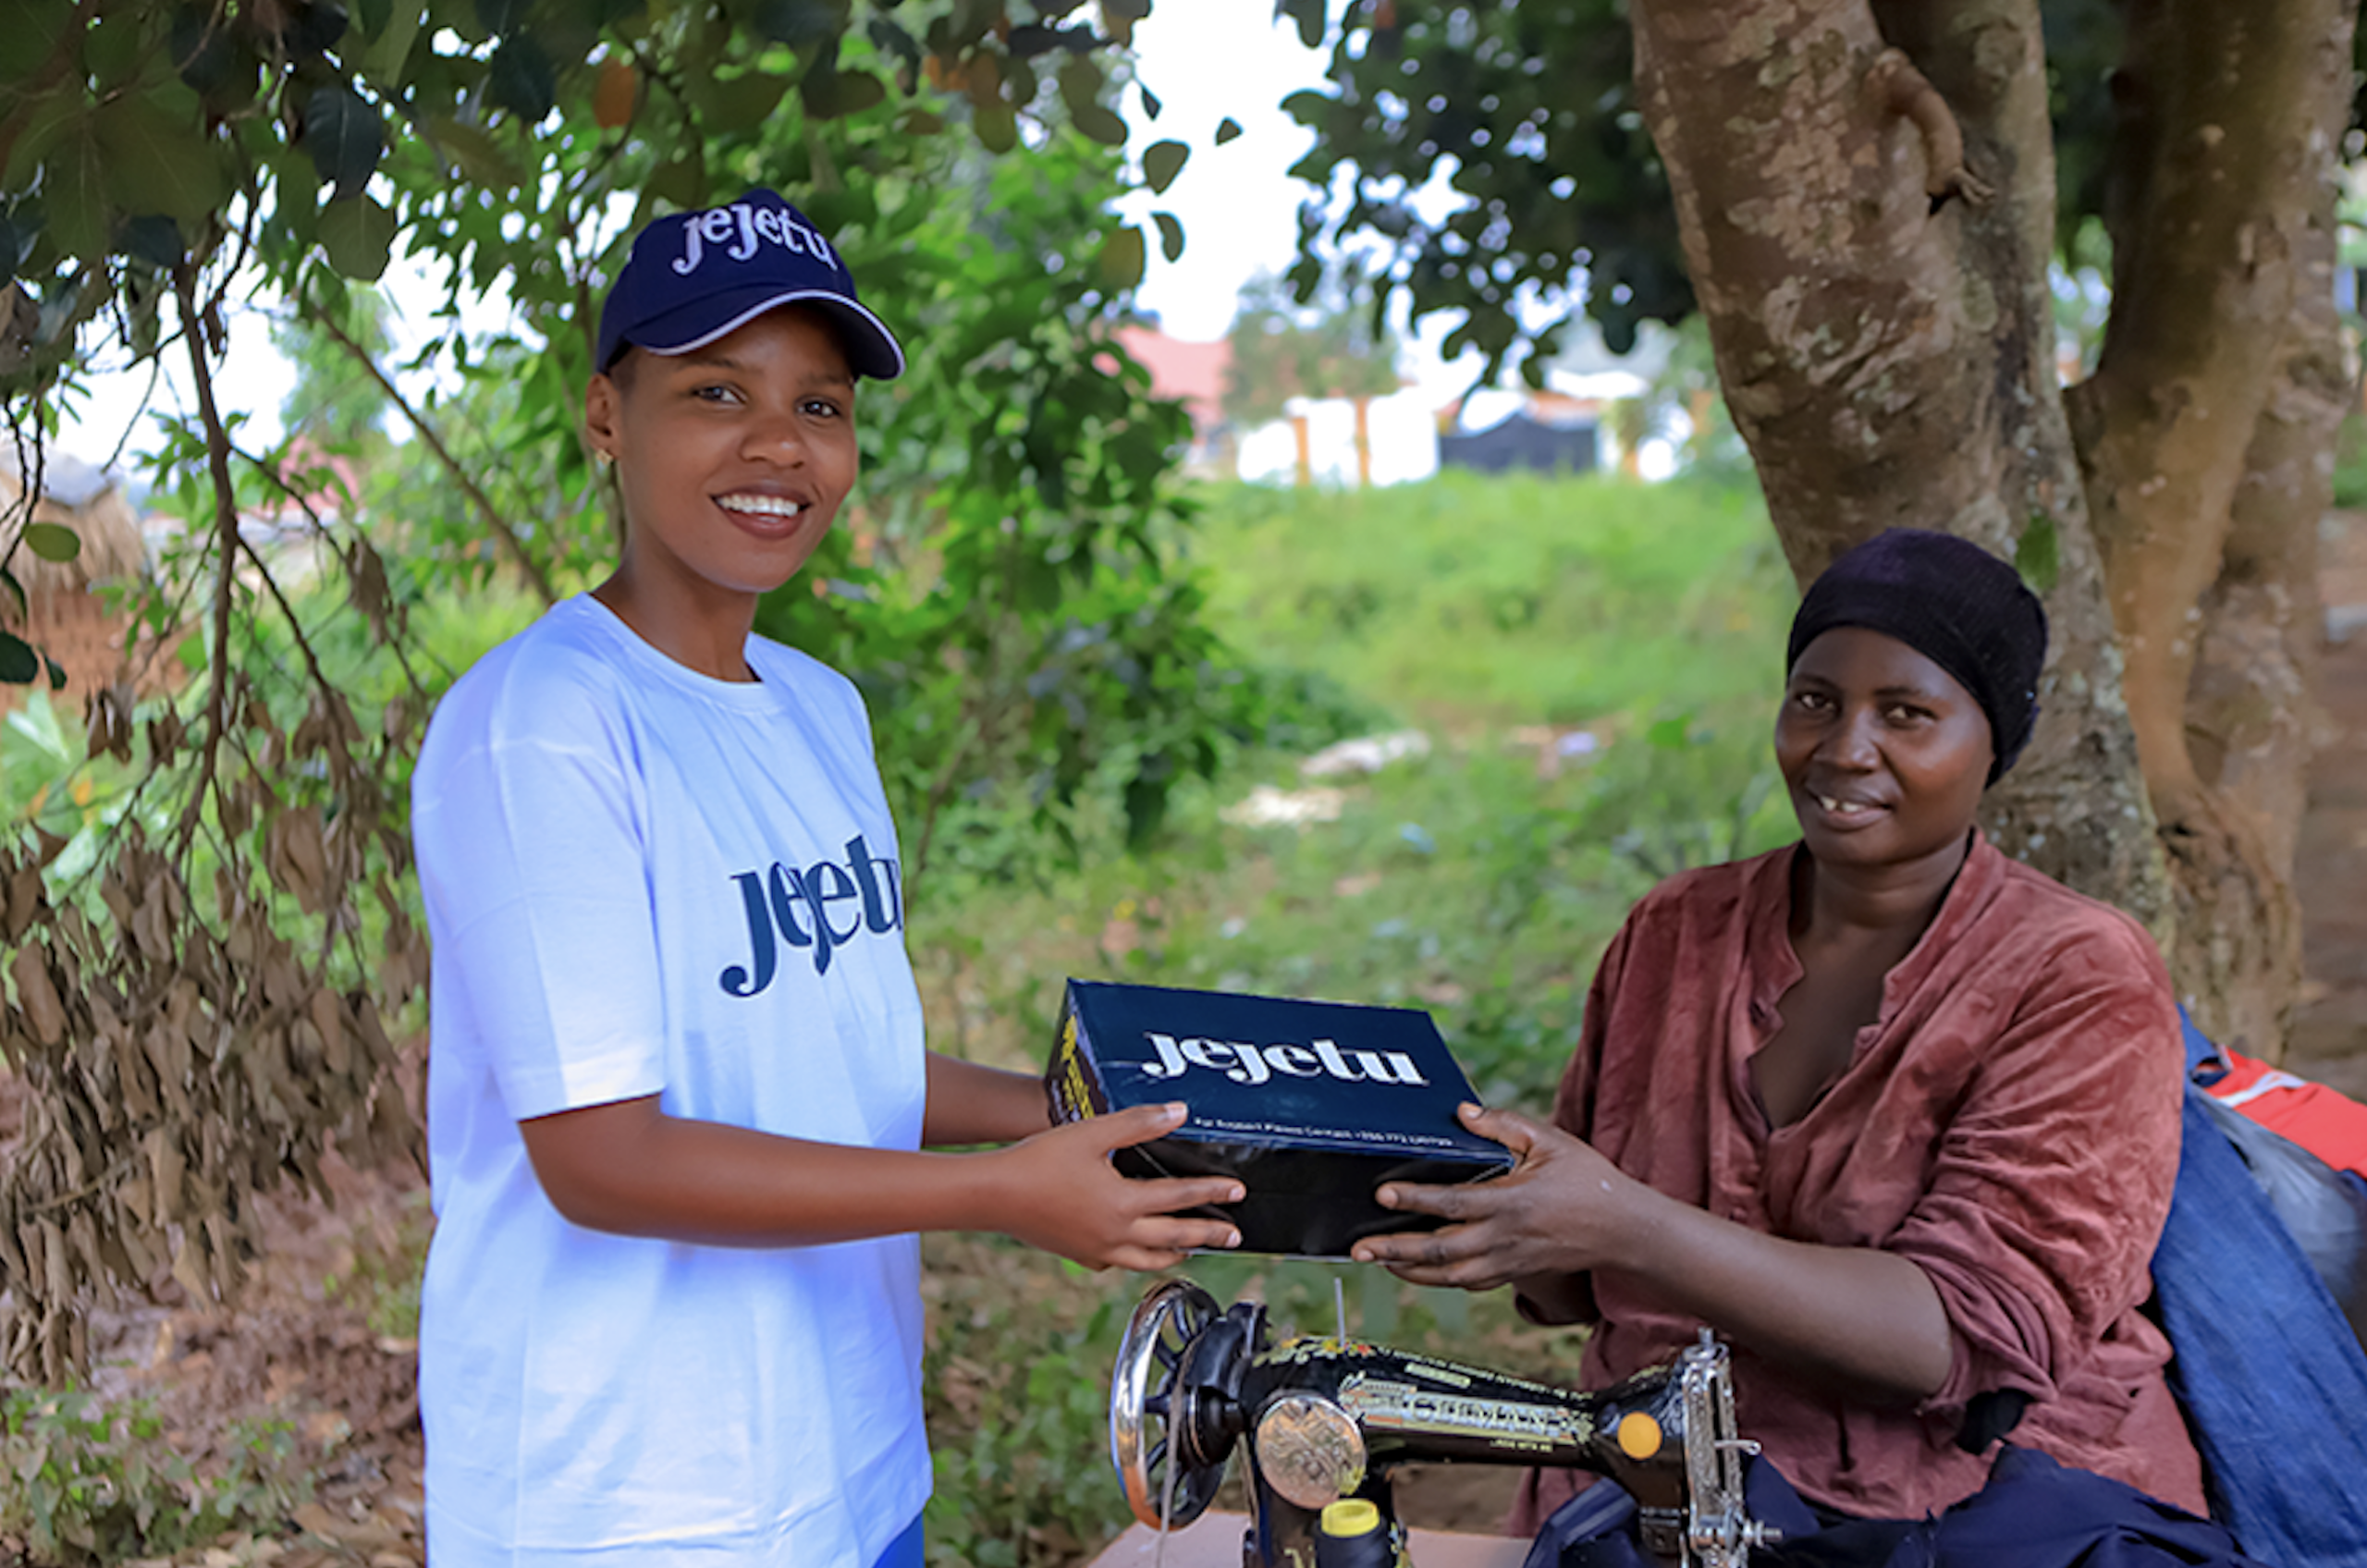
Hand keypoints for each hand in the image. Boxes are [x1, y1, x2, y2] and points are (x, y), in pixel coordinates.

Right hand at [987, 1103, 1244, 1271]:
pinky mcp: (1080, 1256)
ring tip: (1192, 1249)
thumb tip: (1179, 1112)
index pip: (1181, 1198)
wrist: (994, 1195)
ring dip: (1176, 1253)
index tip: (1238, 1191)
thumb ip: (1139, 1123)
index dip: (1213, 1192)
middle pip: (1175, 1238)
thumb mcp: (1092, 1132)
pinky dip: (1138, 1260)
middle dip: (1209, 1236)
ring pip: (1149, 1260)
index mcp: (1123, 1203)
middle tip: (1234, 1236)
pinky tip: (1136, 1252)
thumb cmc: (1039, 1161)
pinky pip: (1118, 1264)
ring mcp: (1098, 1251)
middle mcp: (1116, 1234)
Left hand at [1349, 1104, 1641, 1290]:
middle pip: (1440, 1250)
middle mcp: (1504, 1238)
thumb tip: (1464, 1112)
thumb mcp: (1550, 1141)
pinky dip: (1438, 1281)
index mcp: (1511, 1202)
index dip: (1415, 1199)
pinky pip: (1468, 1283)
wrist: (1622, 1231)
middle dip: (1396, 1249)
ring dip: (1410, 1271)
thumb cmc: (1589, 1183)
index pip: (1452, 1203)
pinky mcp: (1513, 1273)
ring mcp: (1508, 1261)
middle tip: (1361, 1247)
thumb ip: (1503, 1125)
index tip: (1383, 1194)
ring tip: (1379, 1262)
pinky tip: (1418, 1272)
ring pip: (1449, 1275)